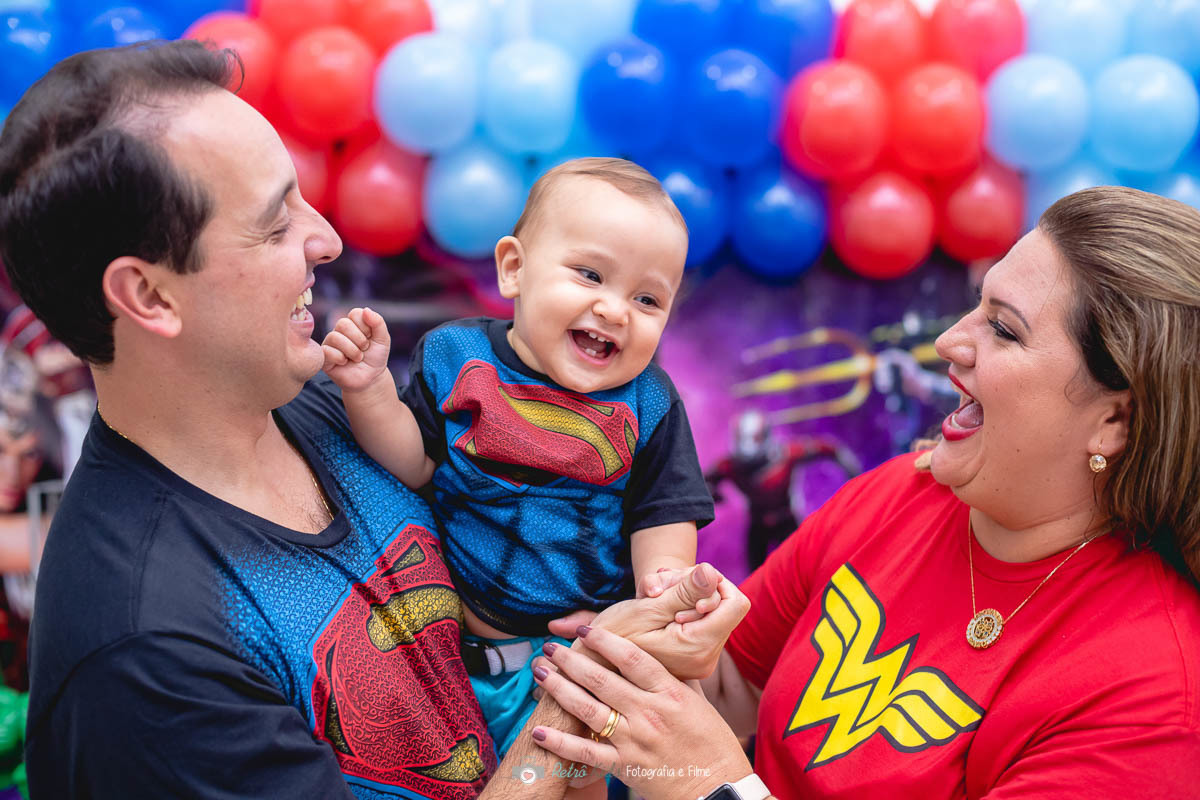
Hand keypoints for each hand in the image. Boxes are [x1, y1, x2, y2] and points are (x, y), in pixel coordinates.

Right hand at [321, 307, 390, 391]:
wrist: (370, 378)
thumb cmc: (375, 357)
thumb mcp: (383, 340)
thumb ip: (378, 323)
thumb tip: (366, 310)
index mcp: (354, 323)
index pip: (355, 313)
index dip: (366, 326)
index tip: (370, 337)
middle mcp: (340, 330)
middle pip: (343, 323)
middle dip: (359, 339)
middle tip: (364, 349)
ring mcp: (330, 342)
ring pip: (334, 337)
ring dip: (352, 350)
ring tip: (358, 358)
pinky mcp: (324, 356)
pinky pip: (327, 351)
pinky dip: (340, 358)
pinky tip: (345, 363)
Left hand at [531, 626, 753, 799]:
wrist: (718, 790)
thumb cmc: (713, 744)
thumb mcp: (698, 703)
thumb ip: (674, 678)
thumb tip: (658, 652)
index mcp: (669, 693)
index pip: (631, 658)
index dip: (605, 641)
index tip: (585, 629)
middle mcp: (649, 712)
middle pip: (602, 679)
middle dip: (571, 660)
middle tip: (551, 647)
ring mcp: (634, 740)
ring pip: (587, 709)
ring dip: (559, 689)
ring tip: (541, 673)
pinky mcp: (624, 766)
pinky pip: (585, 752)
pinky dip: (560, 742)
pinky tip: (539, 729)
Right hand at [597, 563, 748, 679]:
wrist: (593, 663)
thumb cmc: (613, 636)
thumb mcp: (647, 608)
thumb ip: (684, 591)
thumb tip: (712, 572)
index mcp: (699, 647)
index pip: (735, 603)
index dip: (713, 584)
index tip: (682, 584)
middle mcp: (706, 657)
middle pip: (722, 604)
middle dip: (692, 586)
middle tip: (659, 587)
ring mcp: (700, 658)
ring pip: (710, 610)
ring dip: (683, 594)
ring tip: (653, 595)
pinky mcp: (692, 655)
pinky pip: (699, 621)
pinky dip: (680, 607)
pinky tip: (657, 605)